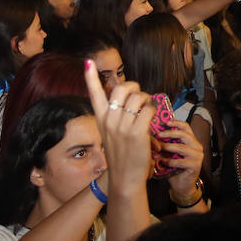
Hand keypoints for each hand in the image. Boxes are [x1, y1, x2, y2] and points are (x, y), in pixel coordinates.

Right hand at [83, 64, 153, 190]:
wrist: (124, 178)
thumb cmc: (121, 154)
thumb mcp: (111, 132)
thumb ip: (116, 114)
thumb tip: (128, 94)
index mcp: (101, 119)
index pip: (93, 93)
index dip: (90, 77)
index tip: (87, 62)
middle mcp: (109, 120)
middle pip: (122, 88)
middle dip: (134, 87)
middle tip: (139, 96)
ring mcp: (122, 126)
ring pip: (138, 97)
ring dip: (146, 100)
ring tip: (146, 109)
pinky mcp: (137, 132)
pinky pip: (149, 109)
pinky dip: (153, 111)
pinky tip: (151, 118)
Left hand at [158, 120, 204, 197]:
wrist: (182, 185)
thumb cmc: (175, 168)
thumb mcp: (172, 153)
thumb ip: (168, 143)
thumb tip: (154, 134)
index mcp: (192, 141)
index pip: (186, 127)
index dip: (176, 123)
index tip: (165, 122)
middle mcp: (197, 147)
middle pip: (184, 135)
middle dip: (170, 133)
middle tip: (158, 135)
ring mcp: (197, 157)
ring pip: (182, 147)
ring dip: (168, 147)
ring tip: (159, 148)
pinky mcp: (195, 166)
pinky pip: (180, 161)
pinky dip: (170, 161)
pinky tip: (163, 162)